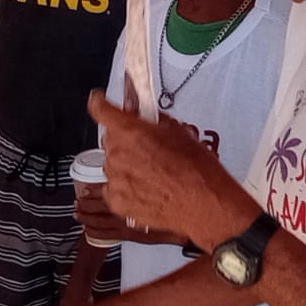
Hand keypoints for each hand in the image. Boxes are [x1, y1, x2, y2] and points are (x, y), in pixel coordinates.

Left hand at [88, 91, 257, 251]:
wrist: (205, 205)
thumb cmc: (198, 171)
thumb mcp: (180, 132)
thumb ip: (154, 120)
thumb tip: (145, 115)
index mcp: (131, 132)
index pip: (101, 109)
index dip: (100, 102)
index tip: (99, 100)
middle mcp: (118, 155)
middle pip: (110, 138)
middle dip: (124, 138)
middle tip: (146, 146)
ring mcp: (116, 180)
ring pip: (111, 163)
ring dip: (126, 163)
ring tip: (152, 171)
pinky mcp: (118, 202)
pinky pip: (113, 187)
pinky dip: (125, 186)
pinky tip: (146, 187)